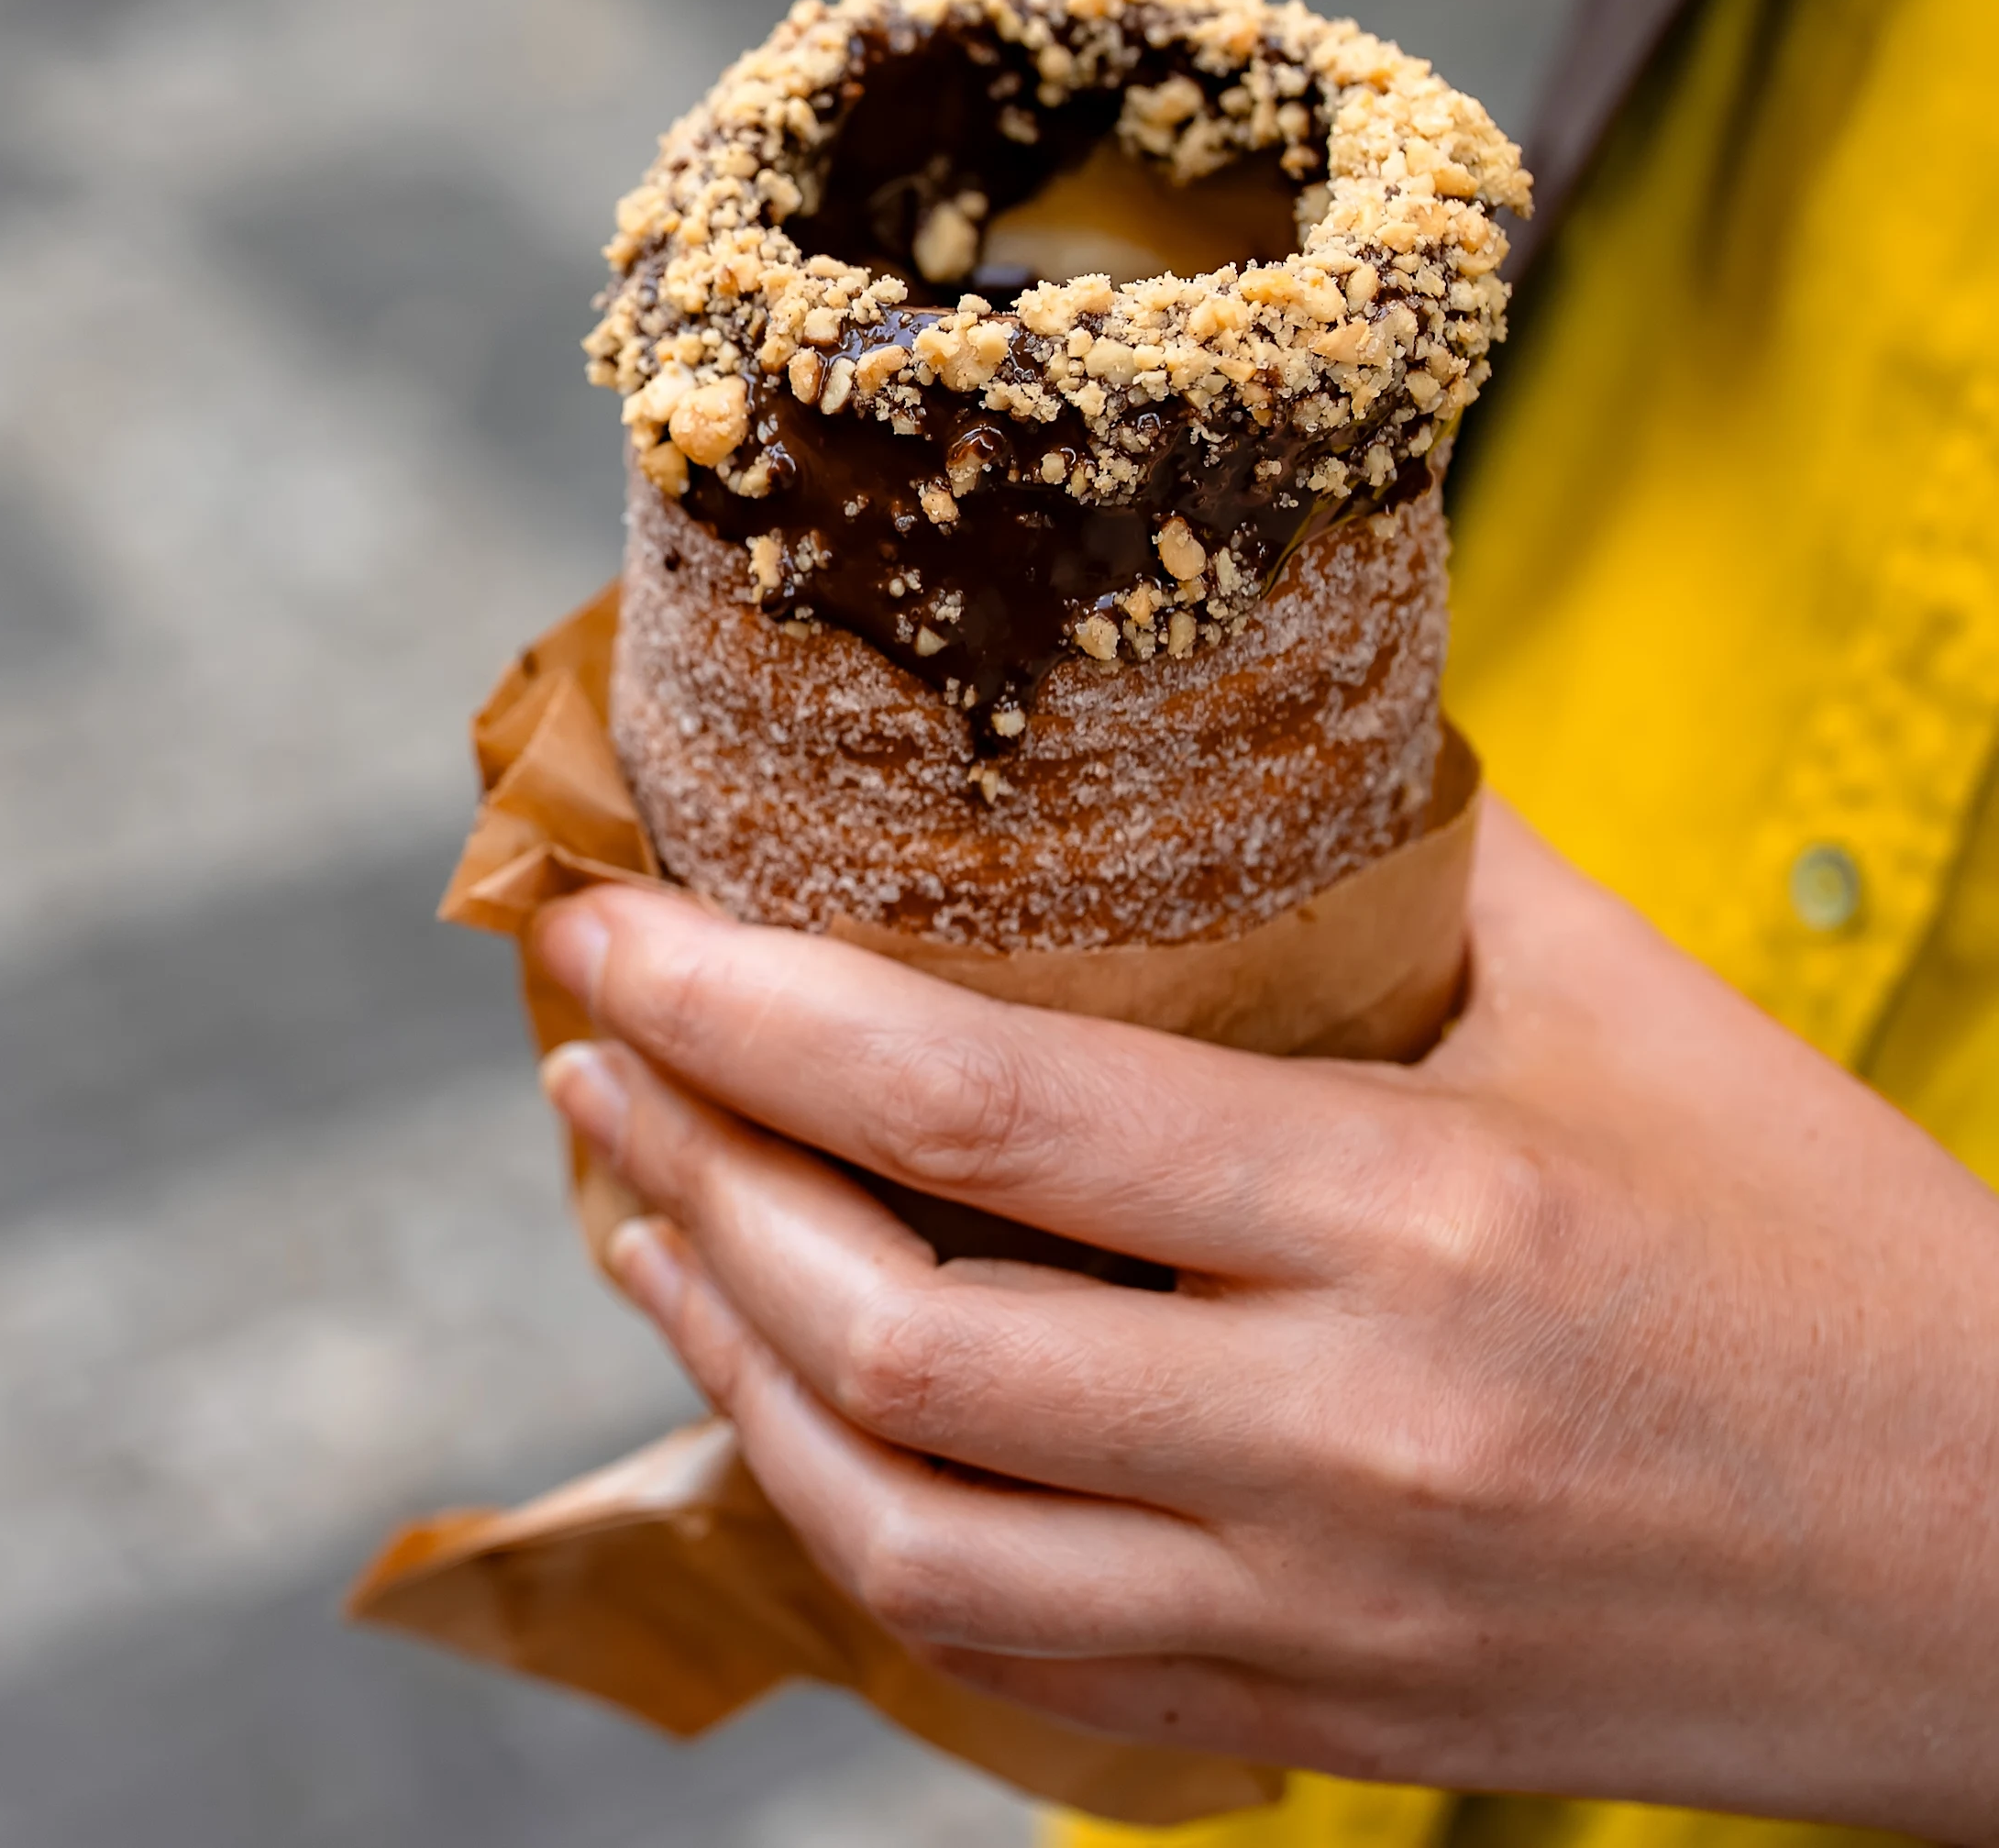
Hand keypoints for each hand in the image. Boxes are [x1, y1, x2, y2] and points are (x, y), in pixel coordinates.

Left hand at [532, 804, 1998, 1837]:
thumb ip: (1393, 862)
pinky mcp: (1311, 1719)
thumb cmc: (1842, 1258)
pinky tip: (790, 1401)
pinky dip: (852, 1515)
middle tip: (593, 1046)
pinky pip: (1002, 1651)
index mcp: (1420, 1222)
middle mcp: (1341, 1438)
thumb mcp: (1630, 1010)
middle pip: (890, 1336)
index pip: (979, 1113)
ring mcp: (1314, 1612)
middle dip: (684, 1173)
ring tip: (644, 1217)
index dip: (742, 1008)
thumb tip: (1183, 716)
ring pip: (900, 1534)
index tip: (603, 917)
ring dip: (724, 1365)